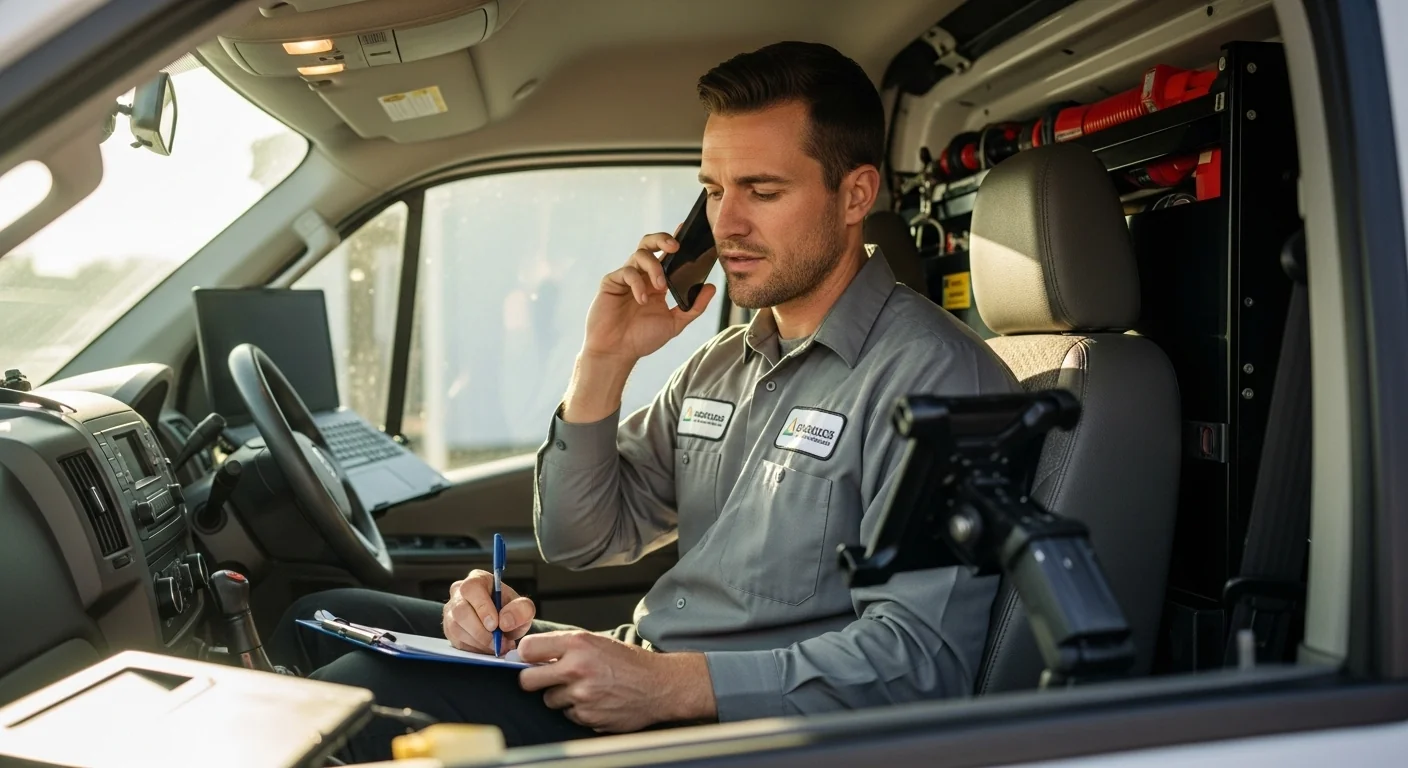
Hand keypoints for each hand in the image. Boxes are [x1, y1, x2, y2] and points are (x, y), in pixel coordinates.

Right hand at [442, 570, 535, 654]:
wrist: (504, 625)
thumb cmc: (510, 611)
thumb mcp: (523, 607)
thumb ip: (520, 610)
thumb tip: (504, 622)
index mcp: (477, 580)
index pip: (472, 589)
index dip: (482, 608)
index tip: (495, 625)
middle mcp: (459, 593)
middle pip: (460, 611)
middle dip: (480, 631)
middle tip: (498, 643)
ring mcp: (450, 612)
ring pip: (456, 628)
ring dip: (478, 642)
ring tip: (496, 647)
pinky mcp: (448, 630)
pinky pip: (456, 642)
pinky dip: (473, 649)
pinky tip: (486, 649)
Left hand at [518, 631, 716, 731]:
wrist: (658, 686)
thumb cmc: (629, 662)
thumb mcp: (597, 642)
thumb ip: (566, 647)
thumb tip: (532, 654)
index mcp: (578, 644)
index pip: (528, 649)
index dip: (526, 656)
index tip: (529, 659)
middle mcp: (576, 669)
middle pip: (527, 680)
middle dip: (533, 680)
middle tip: (545, 679)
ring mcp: (581, 695)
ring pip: (549, 700)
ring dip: (561, 696)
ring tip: (584, 688)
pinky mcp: (587, 717)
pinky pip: (568, 715)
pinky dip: (577, 710)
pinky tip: (595, 701)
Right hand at [580, 232, 717, 362]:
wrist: (616, 352)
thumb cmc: (642, 338)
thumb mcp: (674, 324)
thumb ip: (693, 307)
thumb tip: (711, 287)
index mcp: (656, 281)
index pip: (666, 254)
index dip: (674, 240)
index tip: (685, 231)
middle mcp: (641, 275)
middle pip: (649, 243)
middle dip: (662, 239)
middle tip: (675, 247)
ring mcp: (626, 277)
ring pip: (640, 254)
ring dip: (654, 267)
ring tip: (661, 287)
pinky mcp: (611, 282)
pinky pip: (626, 272)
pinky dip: (637, 284)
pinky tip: (642, 300)